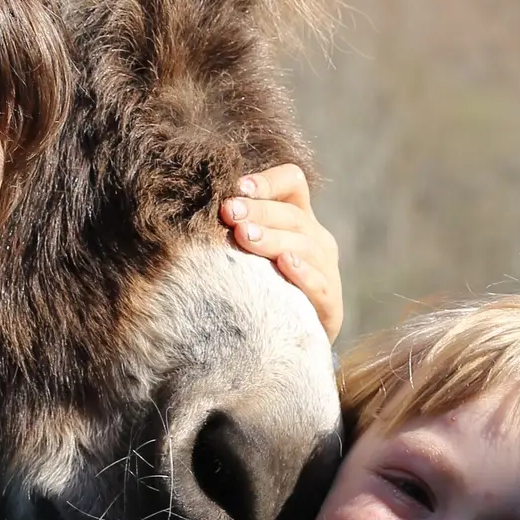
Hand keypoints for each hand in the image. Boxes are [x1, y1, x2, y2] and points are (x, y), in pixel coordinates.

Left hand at [221, 163, 342, 342]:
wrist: (286, 339)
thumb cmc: (257, 286)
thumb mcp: (247, 252)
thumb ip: (232, 228)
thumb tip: (189, 208)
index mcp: (297, 218)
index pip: (292, 182)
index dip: (268, 181)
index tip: (237, 187)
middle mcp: (315, 239)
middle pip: (293, 214)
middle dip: (258, 210)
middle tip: (228, 211)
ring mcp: (325, 270)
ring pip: (304, 246)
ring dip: (272, 238)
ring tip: (244, 236)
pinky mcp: (330, 304)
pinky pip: (320, 284)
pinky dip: (303, 273)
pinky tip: (284, 264)